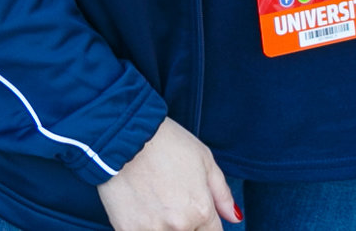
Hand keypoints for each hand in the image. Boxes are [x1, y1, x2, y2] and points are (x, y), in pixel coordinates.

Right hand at [97, 118, 239, 230]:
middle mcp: (178, 226)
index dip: (205, 223)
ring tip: (154, 203)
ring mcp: (151, 230)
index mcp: (201, 210)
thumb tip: (234, 217)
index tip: (194, 211)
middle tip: (170, 200)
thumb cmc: (163, 141)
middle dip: (186, 225)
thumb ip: (221, 193)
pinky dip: (143, 226)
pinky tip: (139, 207)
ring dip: (164, 227)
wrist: (120, 135)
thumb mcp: (203, 159)